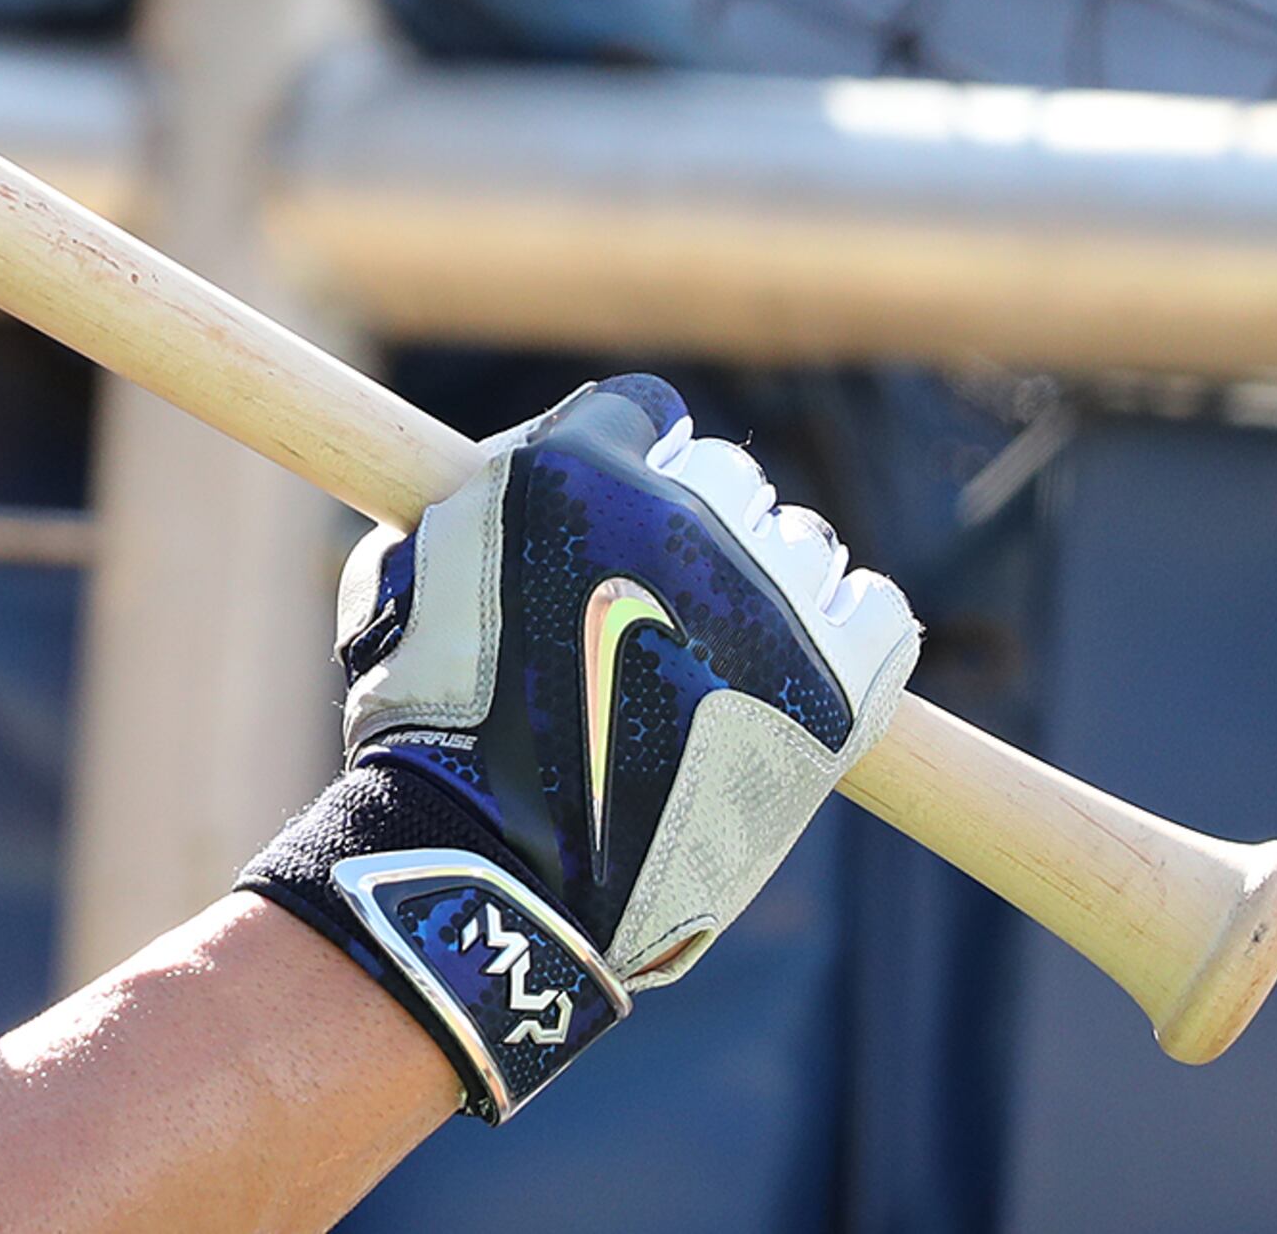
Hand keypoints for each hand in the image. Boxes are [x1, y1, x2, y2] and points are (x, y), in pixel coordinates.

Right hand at [243, 376, 919, 1119]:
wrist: (499, 865)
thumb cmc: (430, 726)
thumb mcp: (399, 573)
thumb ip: (469, 505)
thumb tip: (513, 478)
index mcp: (576, 468)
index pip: (646, 411)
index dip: (632, 459)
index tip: (621, 507)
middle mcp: (680, 515)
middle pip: (728, 476)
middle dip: (697, 523)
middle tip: (662, 597)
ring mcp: (766, 602)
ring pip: (804, 545)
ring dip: (770, 581)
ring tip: (725, 652)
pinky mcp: (835, 689)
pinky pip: (878, 613)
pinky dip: (849, 628)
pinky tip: (808, 662)